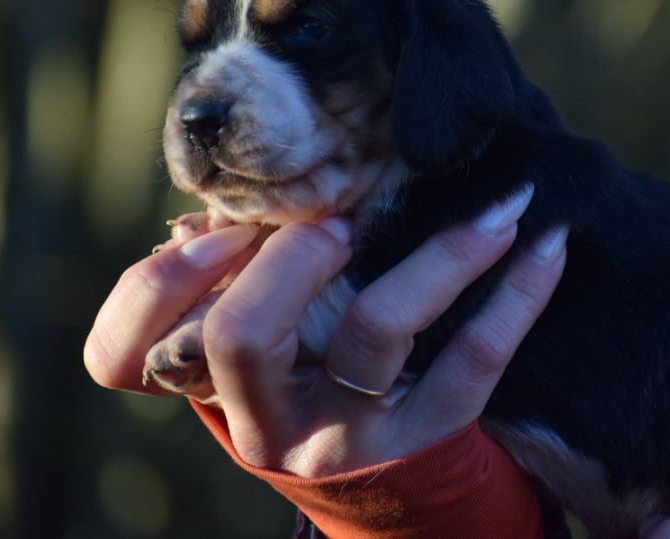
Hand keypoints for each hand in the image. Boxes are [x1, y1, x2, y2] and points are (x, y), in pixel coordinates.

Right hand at [84, 188, 567, 476]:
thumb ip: (241, 276)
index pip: (123, 357)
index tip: (212, 227)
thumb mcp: (263, 339)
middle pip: (245, 337)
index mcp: (205, 382)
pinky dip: (515, 297)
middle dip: (289, 257)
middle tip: (335, 218)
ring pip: (373, 335)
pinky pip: (469, 366)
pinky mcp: (419, 439)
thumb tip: (240, 197)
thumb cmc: (309, 371)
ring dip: (438, 255)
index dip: (156, 286)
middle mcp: (264, 420)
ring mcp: (343, 436)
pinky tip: (546, 244)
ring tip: (494, 206)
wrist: (377, 472)